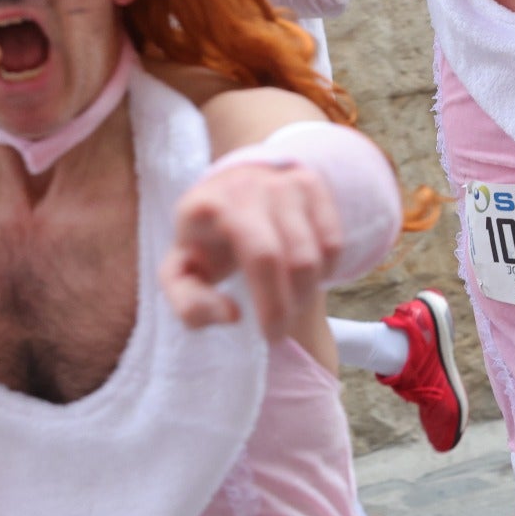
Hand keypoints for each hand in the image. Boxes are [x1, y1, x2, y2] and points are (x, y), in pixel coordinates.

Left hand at [159, 160, 343, 339]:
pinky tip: (302, 278)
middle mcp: (253, 186)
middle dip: (294, 304)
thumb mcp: (180, 274)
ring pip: (317, 253)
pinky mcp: (311, 183)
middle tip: (281, 326)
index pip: (263, 257)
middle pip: (295, 258)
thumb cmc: (204, 241)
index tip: (270, 334)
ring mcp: (285, 181)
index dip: (273, 303)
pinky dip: (324, 270)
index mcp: (213, 206)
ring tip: (289, 302)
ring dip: (308, 291)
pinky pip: (334, 241)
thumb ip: (190, 305)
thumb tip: (232, 315)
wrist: (224, 190)